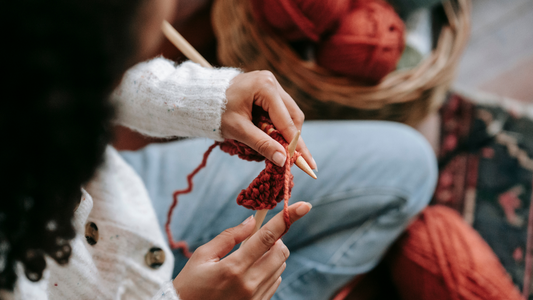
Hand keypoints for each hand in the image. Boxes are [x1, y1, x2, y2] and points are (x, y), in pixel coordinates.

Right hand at [173, 202, 311, 299]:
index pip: (267, 237)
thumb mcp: (202, 256)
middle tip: (258, 239)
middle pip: (280, 252)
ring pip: (280, 266)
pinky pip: (275, 282)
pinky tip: (250, 273)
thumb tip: (252, 221)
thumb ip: (230, 236)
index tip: (304, 206)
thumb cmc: (190, 284)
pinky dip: (269, 271)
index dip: (287, 218)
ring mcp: (256, 298)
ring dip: (272, 255)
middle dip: (275, 239)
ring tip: (249, 258)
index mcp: (233, 268)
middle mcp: (249, 284)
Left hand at [223, 71, 316, 168]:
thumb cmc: (216, 112)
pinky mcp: (267, 89)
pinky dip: (278, 126)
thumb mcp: (238, 130)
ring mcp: (271, 84)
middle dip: (294, 139)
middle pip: (293, 115)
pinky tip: (274, 137)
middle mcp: (271, 81)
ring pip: (289, 113)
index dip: (296, 144)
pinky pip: (280, 110)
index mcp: (265, 87)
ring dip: (286, 133)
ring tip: (282, 150)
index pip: (286, 121)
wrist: (201, 97)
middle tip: (297, 161)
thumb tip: (283, 160)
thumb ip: (261, 144)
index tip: (307, 163)